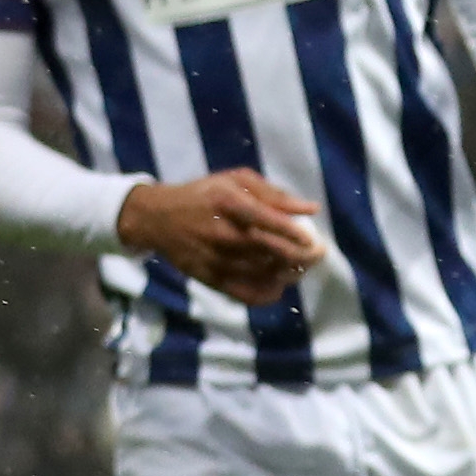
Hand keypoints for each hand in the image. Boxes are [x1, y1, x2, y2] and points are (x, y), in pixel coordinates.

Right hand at [117, 169, 326, 308]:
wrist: (158, 219)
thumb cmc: (204, 195)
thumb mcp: (235, 181)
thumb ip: (274, 194)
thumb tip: (311, 209)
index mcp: (228, 203)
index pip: (269, 221)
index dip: (297, 233)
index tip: (314, 239)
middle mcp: (222, 233)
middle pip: (271, 251)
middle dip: (302, 256)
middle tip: (317, 254)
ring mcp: (216, 259)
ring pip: (264, 273)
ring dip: (289, 272)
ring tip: (299, 265)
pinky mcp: (210, 279)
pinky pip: (247, 294)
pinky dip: (269, 293)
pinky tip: (277, 284)